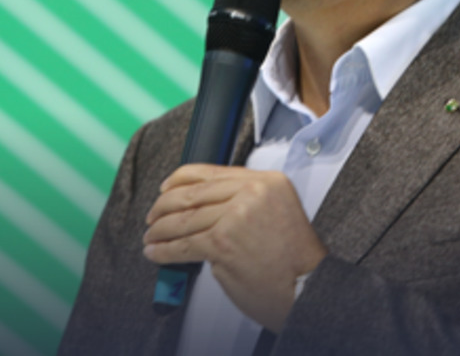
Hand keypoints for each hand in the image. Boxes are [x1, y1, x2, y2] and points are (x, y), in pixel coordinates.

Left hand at [143, 164, 327, 331]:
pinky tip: (156, 252)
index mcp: (266, 181)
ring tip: (152, 237)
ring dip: (161, 230)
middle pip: (192, 194)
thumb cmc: (295, 260)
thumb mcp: (277, 212)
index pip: (210, 172)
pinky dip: (164, 250)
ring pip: (184, 219)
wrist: (307, 288)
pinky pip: (183, 244)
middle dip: (164, 207)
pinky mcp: (222, 243)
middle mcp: (251, 193)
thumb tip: (203, 207)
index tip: (166, 187)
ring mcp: (236, 217)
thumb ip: (243, 202)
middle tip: (153, 217)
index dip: (180, 179)